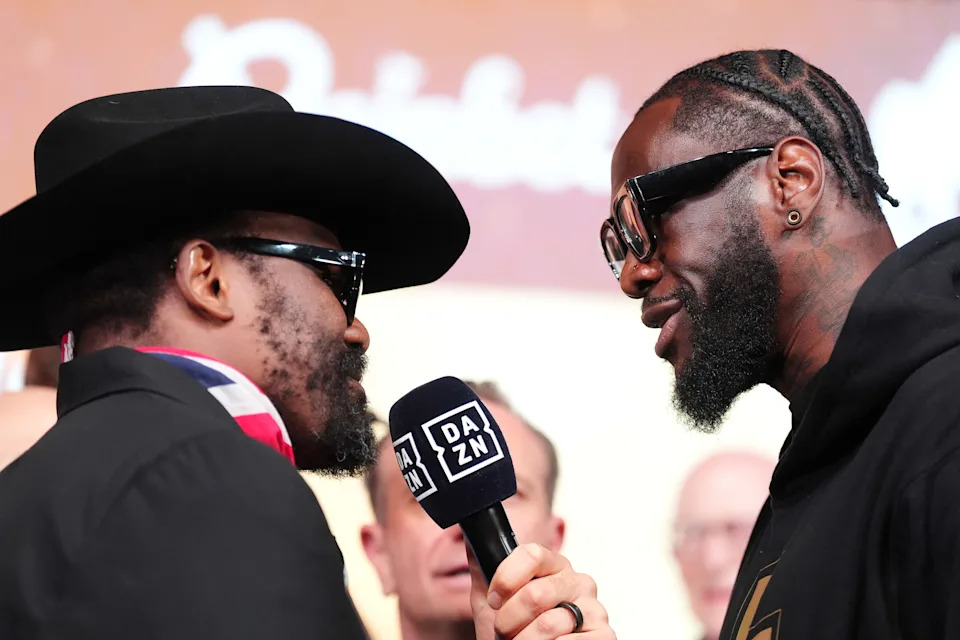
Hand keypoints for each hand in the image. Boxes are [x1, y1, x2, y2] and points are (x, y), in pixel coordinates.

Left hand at [469, 543, 615, 639]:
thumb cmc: (510, 635)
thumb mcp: (490, 603)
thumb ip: (483, 570)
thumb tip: (472, 539)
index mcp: (553, 566)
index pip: (531, 554)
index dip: (506, 580)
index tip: (494, 601)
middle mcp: (578, 582)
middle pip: (536, 593)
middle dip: (509, 621)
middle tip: (504, 633)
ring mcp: (594, 608)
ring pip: (548, 624)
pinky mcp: (605, 635)